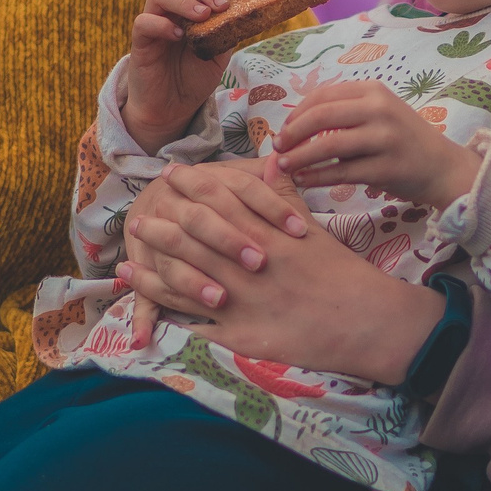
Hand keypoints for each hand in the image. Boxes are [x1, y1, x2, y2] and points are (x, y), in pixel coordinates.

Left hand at [115, 156, 442, 383]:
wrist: (363, 320)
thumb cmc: (342, 273)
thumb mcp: (314, 228)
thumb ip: (284, 195)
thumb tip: (269, 160)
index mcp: (266, 232)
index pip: (220, 200)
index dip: (191, 186)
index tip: (170, 175)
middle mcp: (249, 262)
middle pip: (194, 237)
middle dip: (163, 226)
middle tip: (139, 217)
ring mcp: (242, 298)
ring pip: (186, 277)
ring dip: (154, 266)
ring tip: (127, 259)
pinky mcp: (240, 330)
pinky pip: (195, 318)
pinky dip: (167, 308)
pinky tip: (149, 304)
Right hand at [120, 0, 247, 149]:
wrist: (173, 107)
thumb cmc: (195, 76)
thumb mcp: (220, 52)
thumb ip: (229, 30)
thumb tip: (250, 12)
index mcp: (196, 5)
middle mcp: (175, 8)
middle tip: (222, 5)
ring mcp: (156, 21)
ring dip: (184, 0)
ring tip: (203, 16)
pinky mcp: (140, 41)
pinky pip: (143, 22)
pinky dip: (161, 24)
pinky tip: (179, 36)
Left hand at [277, 81, 481, 208]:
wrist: (444, 168)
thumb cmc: (404, 141)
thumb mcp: (380, 114)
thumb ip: (345, 113)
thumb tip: (295, 125)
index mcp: (374, 91)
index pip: (323, 96)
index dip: (296, 113)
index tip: (283, 130)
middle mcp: (380, 109)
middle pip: (321, 116)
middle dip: (292, 133)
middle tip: (277, 148)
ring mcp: (385, 138)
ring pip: (328, 145)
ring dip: (300, 157)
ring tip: (284, 166)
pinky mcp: (387, 167)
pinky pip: (341, 172)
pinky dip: (317, 177)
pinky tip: (303, 181)